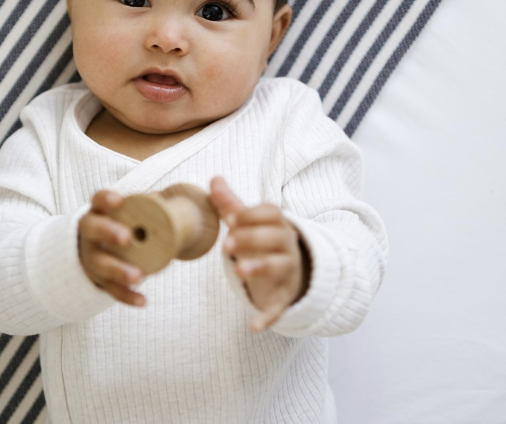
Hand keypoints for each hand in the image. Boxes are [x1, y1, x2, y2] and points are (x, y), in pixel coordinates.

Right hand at [78, 190, 145, 306]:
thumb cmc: (127, 224)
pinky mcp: (99, 279)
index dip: (106, 199)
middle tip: (127, 238)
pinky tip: (142, 301)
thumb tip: (192, 202)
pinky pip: (111, 289)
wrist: (105, 248)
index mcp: (100, 211)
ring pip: (100, 263)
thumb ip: (155, 207)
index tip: (120, 201)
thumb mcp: (135, 212)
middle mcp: (90, 233)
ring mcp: (92, 257)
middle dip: (108, 232)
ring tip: (138, 276)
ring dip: (118, 270)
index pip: (98, 200)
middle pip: (92, 229)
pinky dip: (127, 296)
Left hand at [210, 176, 309, 331]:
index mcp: (277, 224)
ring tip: (240, 272)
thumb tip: (214, 179)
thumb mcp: (249, 225)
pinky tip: (255, 326)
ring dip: (260, 268)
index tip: (231, 220)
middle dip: (251, 239)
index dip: (251, 216)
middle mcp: (286, 245)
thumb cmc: (264, 243)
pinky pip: (279, 306)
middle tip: (227, 245)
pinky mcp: (283, 296)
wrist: (290, 274)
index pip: (270, 213)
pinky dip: (268, 316)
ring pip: (279, 266)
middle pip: (274, 238)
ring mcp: (287, 271)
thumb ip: (231, 204)